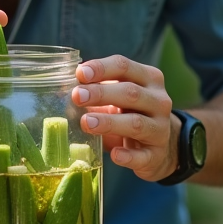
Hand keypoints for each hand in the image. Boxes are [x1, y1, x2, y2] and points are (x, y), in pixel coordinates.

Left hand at [72, 55, 178, 181]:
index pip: (124, 67)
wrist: (158, 146)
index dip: (101, 68)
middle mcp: (158, 101)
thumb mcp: (118, 96)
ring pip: (137, 123)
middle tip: (77, 96)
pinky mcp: (157, 155)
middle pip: (131, 93)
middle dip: (101, 93)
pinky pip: (143, 156)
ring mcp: (160, 129)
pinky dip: (128, 156)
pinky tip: (115, 155)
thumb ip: (97, 89)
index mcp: (148, 78)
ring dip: (110, 122)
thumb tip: (62, 89)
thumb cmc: (130, 114)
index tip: (79, 73)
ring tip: (86, 122)